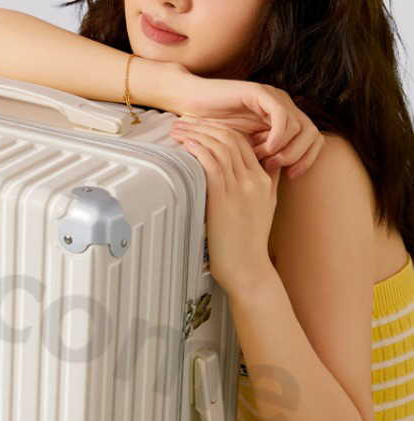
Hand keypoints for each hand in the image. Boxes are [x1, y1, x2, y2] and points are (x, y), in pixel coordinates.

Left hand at [169, 119, 281, 292]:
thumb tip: (269, 164)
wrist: (249, 270)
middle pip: (231, 139)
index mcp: (263, 180)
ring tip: (179, 128)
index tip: (202, 124)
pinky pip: (213, 166)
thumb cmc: (250, 245)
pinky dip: (199, 151)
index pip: (244, 141)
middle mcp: (254, 180)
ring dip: (198, 134)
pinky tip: (188, 144)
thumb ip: (269, 182)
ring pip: (220, 148)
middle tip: (185, 121)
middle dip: (206, 125)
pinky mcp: (225, 201)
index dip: (222, 128)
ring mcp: (240, 189)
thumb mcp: (267, 208)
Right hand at [174, 74, 324, 179]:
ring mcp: (272, 99)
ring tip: (265, 159)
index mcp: (281, 123)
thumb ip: (260, 162)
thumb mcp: (242, 157)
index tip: (291, 177)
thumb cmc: (209, 142)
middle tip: (278, 170)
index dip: (307, 159)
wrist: (187, 120)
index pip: (311, 141)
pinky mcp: (258, 93)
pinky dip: (279, 134)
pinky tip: (268, 148)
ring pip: (300, 126)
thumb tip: (276, 180)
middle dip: (299, 156)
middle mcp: (282, 109)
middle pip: (311, 134)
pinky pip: (281, 114)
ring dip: (285, 147)